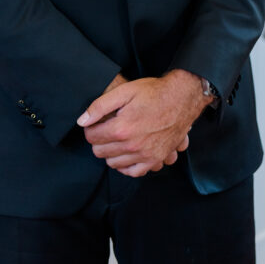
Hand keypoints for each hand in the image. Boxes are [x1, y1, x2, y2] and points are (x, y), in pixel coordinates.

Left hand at [77, 70, 210, 177]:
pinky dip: (127, 165)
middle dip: (99, 140)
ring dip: (111, 152)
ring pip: (113, 164)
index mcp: (121, 128)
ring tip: (117, 139)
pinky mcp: (155, 160)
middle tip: (107, 129)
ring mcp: (144, 155)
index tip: (97, 122)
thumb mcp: (125, 91)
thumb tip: (82, 121)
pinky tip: (127, 153)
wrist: (182, 98)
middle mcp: (132, 146)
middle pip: (100, 152)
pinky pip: (133, 172)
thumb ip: (100, 106)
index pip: (91, 136)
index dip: (91, 127)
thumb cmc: (154, 92)